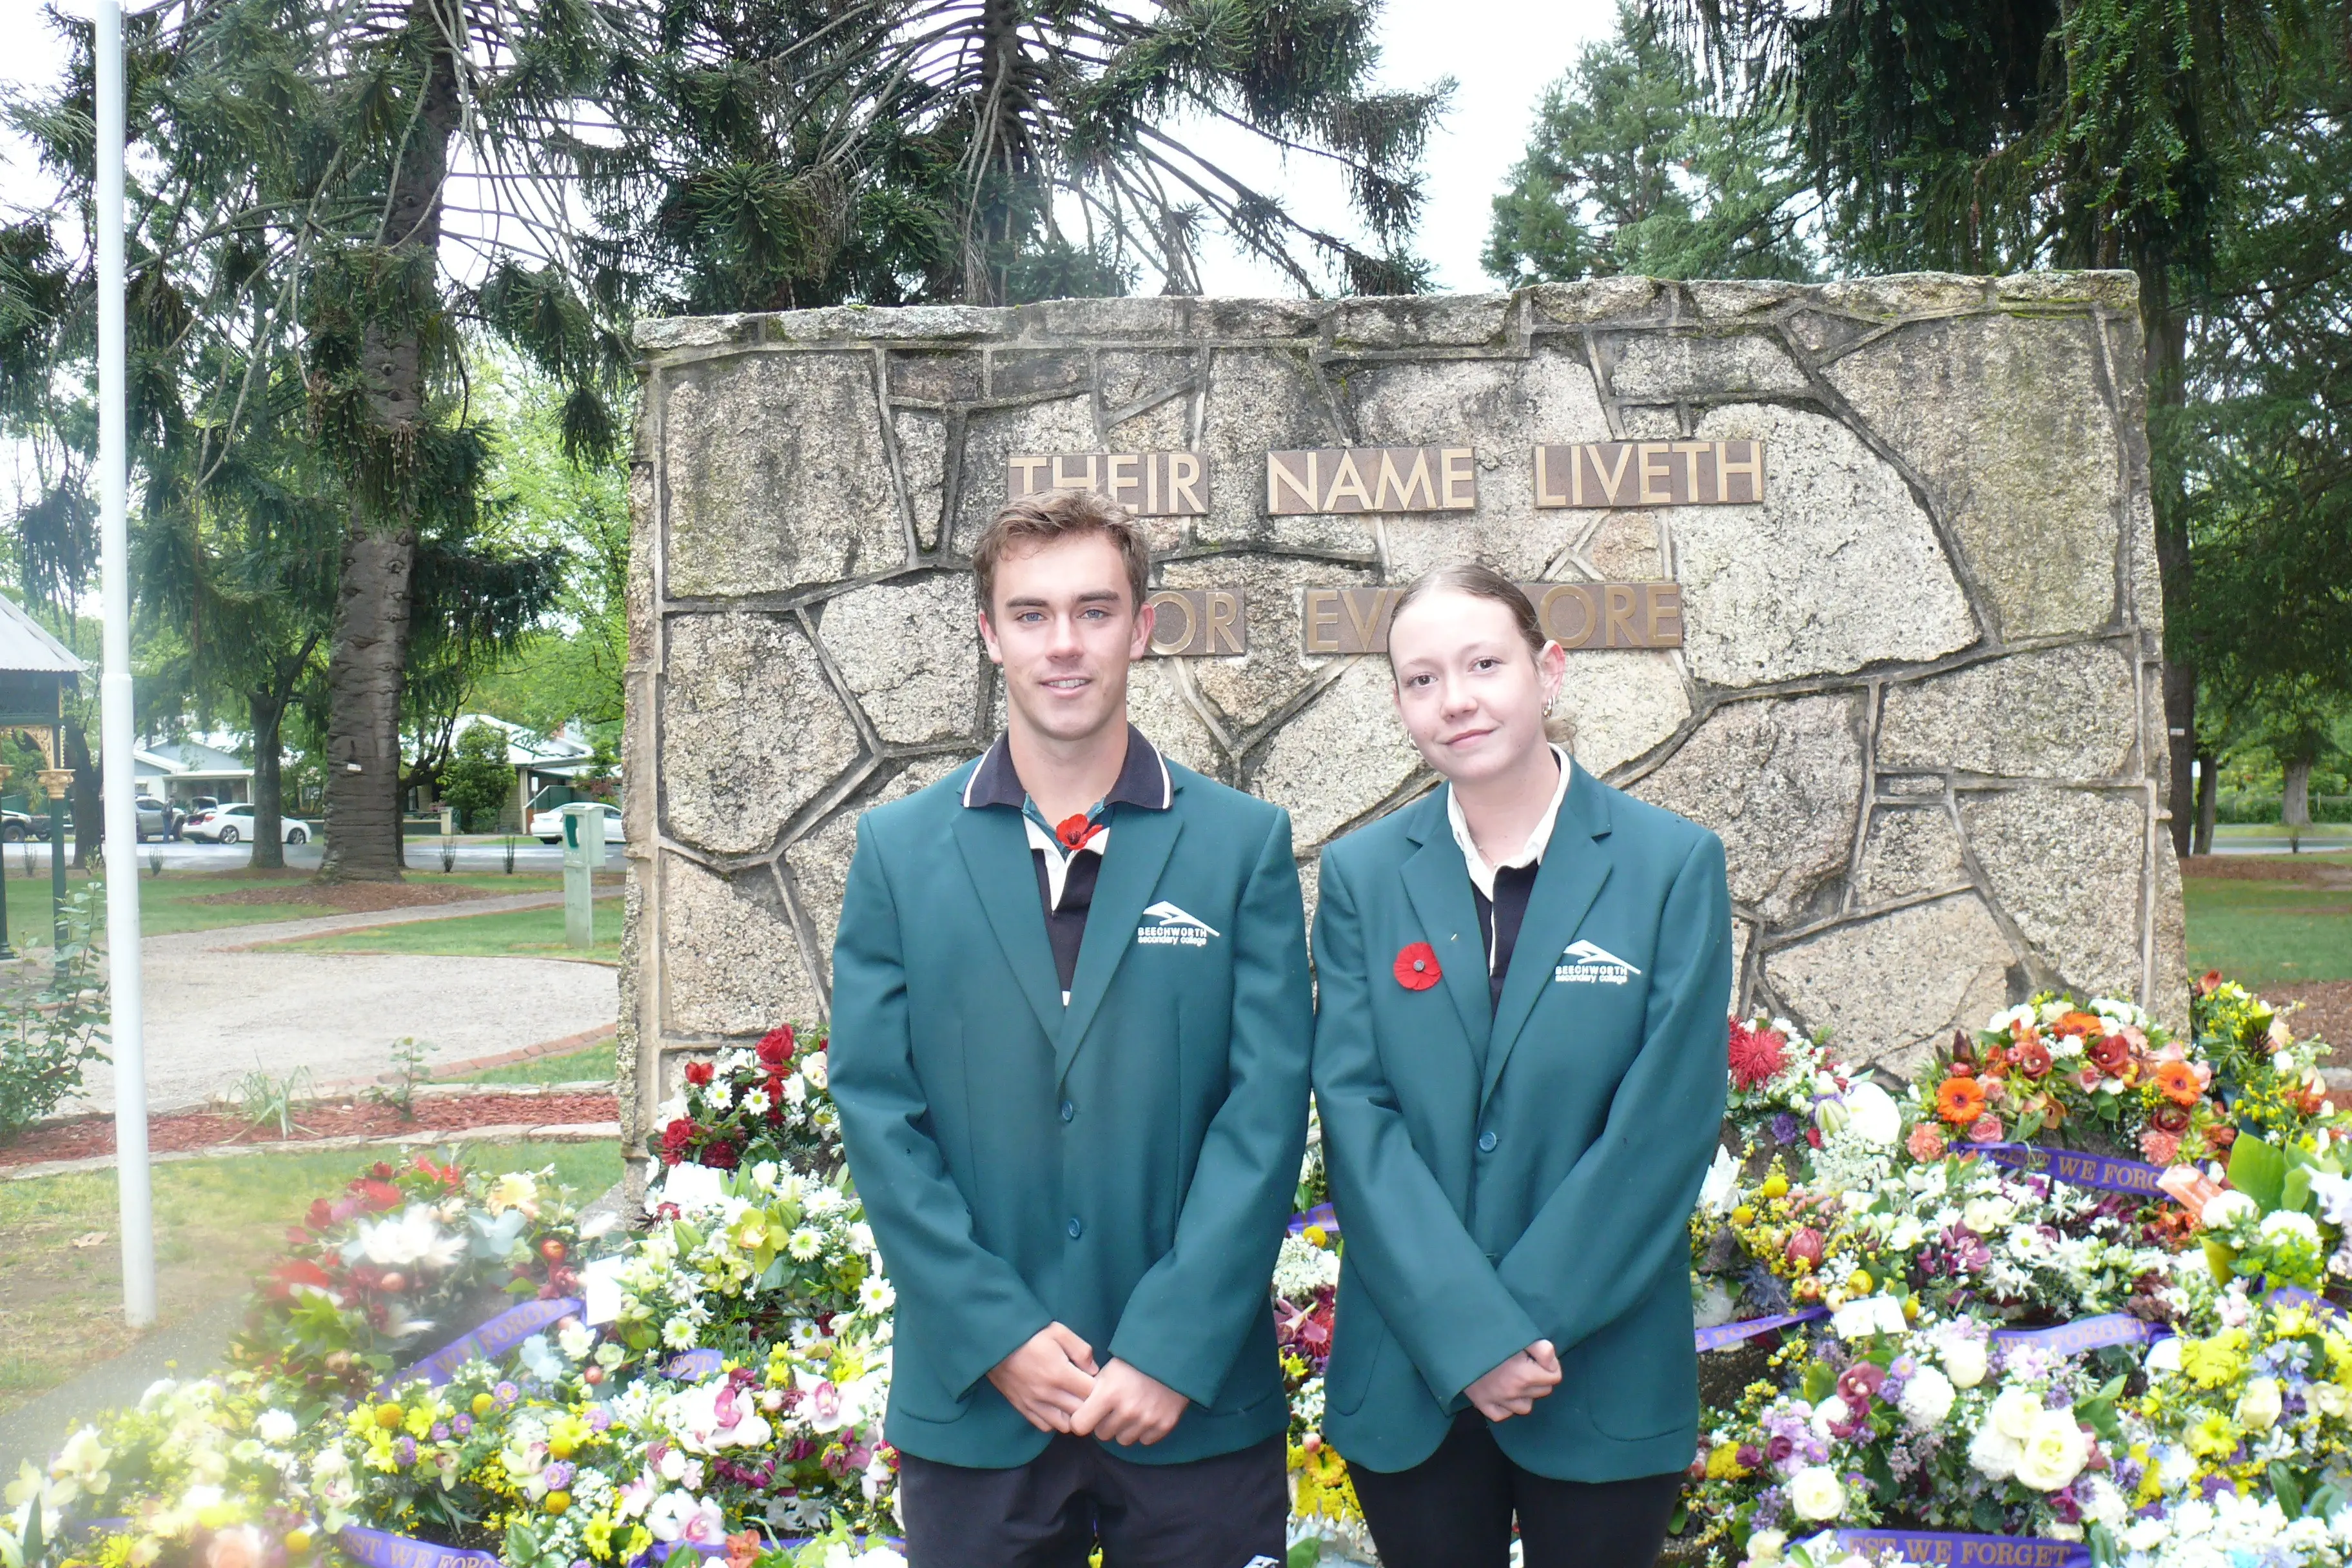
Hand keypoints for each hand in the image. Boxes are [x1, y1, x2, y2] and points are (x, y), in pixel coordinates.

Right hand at [987, 1323, 1097, 1433]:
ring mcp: (1033, 1403)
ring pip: (1064, 1425)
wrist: (995, 1342)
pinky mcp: (1022, 1408)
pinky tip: (1057, 1407)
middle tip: (1088, 1393)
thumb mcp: (1058, 1331)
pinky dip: (1054, 1420)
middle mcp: (1047, 1393)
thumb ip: (1081, 1350)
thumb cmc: (1030, 1335)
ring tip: (1073, 1401)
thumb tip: (1094, 1370)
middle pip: (1080, 1412)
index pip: (1091, 1393)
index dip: (1099, 1388)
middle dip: (1089, 1405)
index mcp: (1059, 1373)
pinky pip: (1045, 1426)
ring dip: (1073, 1416)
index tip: (1097, 1381)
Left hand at [1068, 1358, 1188, 1445]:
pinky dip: (1144, 1431)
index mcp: (1108, 1393)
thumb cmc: (1135, 1361)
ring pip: (1123, 1440)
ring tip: (1131, 1409)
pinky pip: (1144, 1441)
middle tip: (1113, 1408)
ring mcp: (1147, 1420)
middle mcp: (1127, 1410)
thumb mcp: (1108, 1370)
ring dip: (1124, 1428)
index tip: (1086, 1414)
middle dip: (1104, 1423)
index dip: (1081, 1420)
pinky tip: (1147, 1412)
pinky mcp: (1164, 1425)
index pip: (1079, 1425)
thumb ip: (1091, 1391)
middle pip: (1102, 1434)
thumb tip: (1074, 1411)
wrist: (1173, 1357)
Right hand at [1465, 1340, 1560, 1422]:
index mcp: (1525, 1375)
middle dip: (1539, 1378)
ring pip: (1526, 1406)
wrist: (1454, 1341)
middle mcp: (1513, 1392)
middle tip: (1526, 1363)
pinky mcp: (1482, 1404)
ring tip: (1516, 1378)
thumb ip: (1541, 1348)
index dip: (1550, 1365)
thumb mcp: (1518, 1335)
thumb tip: (1552, 1362)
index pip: (1555, 1377)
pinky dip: (1506, 1406)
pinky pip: (1503, 1414)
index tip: (1539, 1357)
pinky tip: (1502, 1393)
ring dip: (1525, 1394)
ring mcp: (1497, 1401)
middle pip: (1543, 1391)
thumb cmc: (1488, 1335)